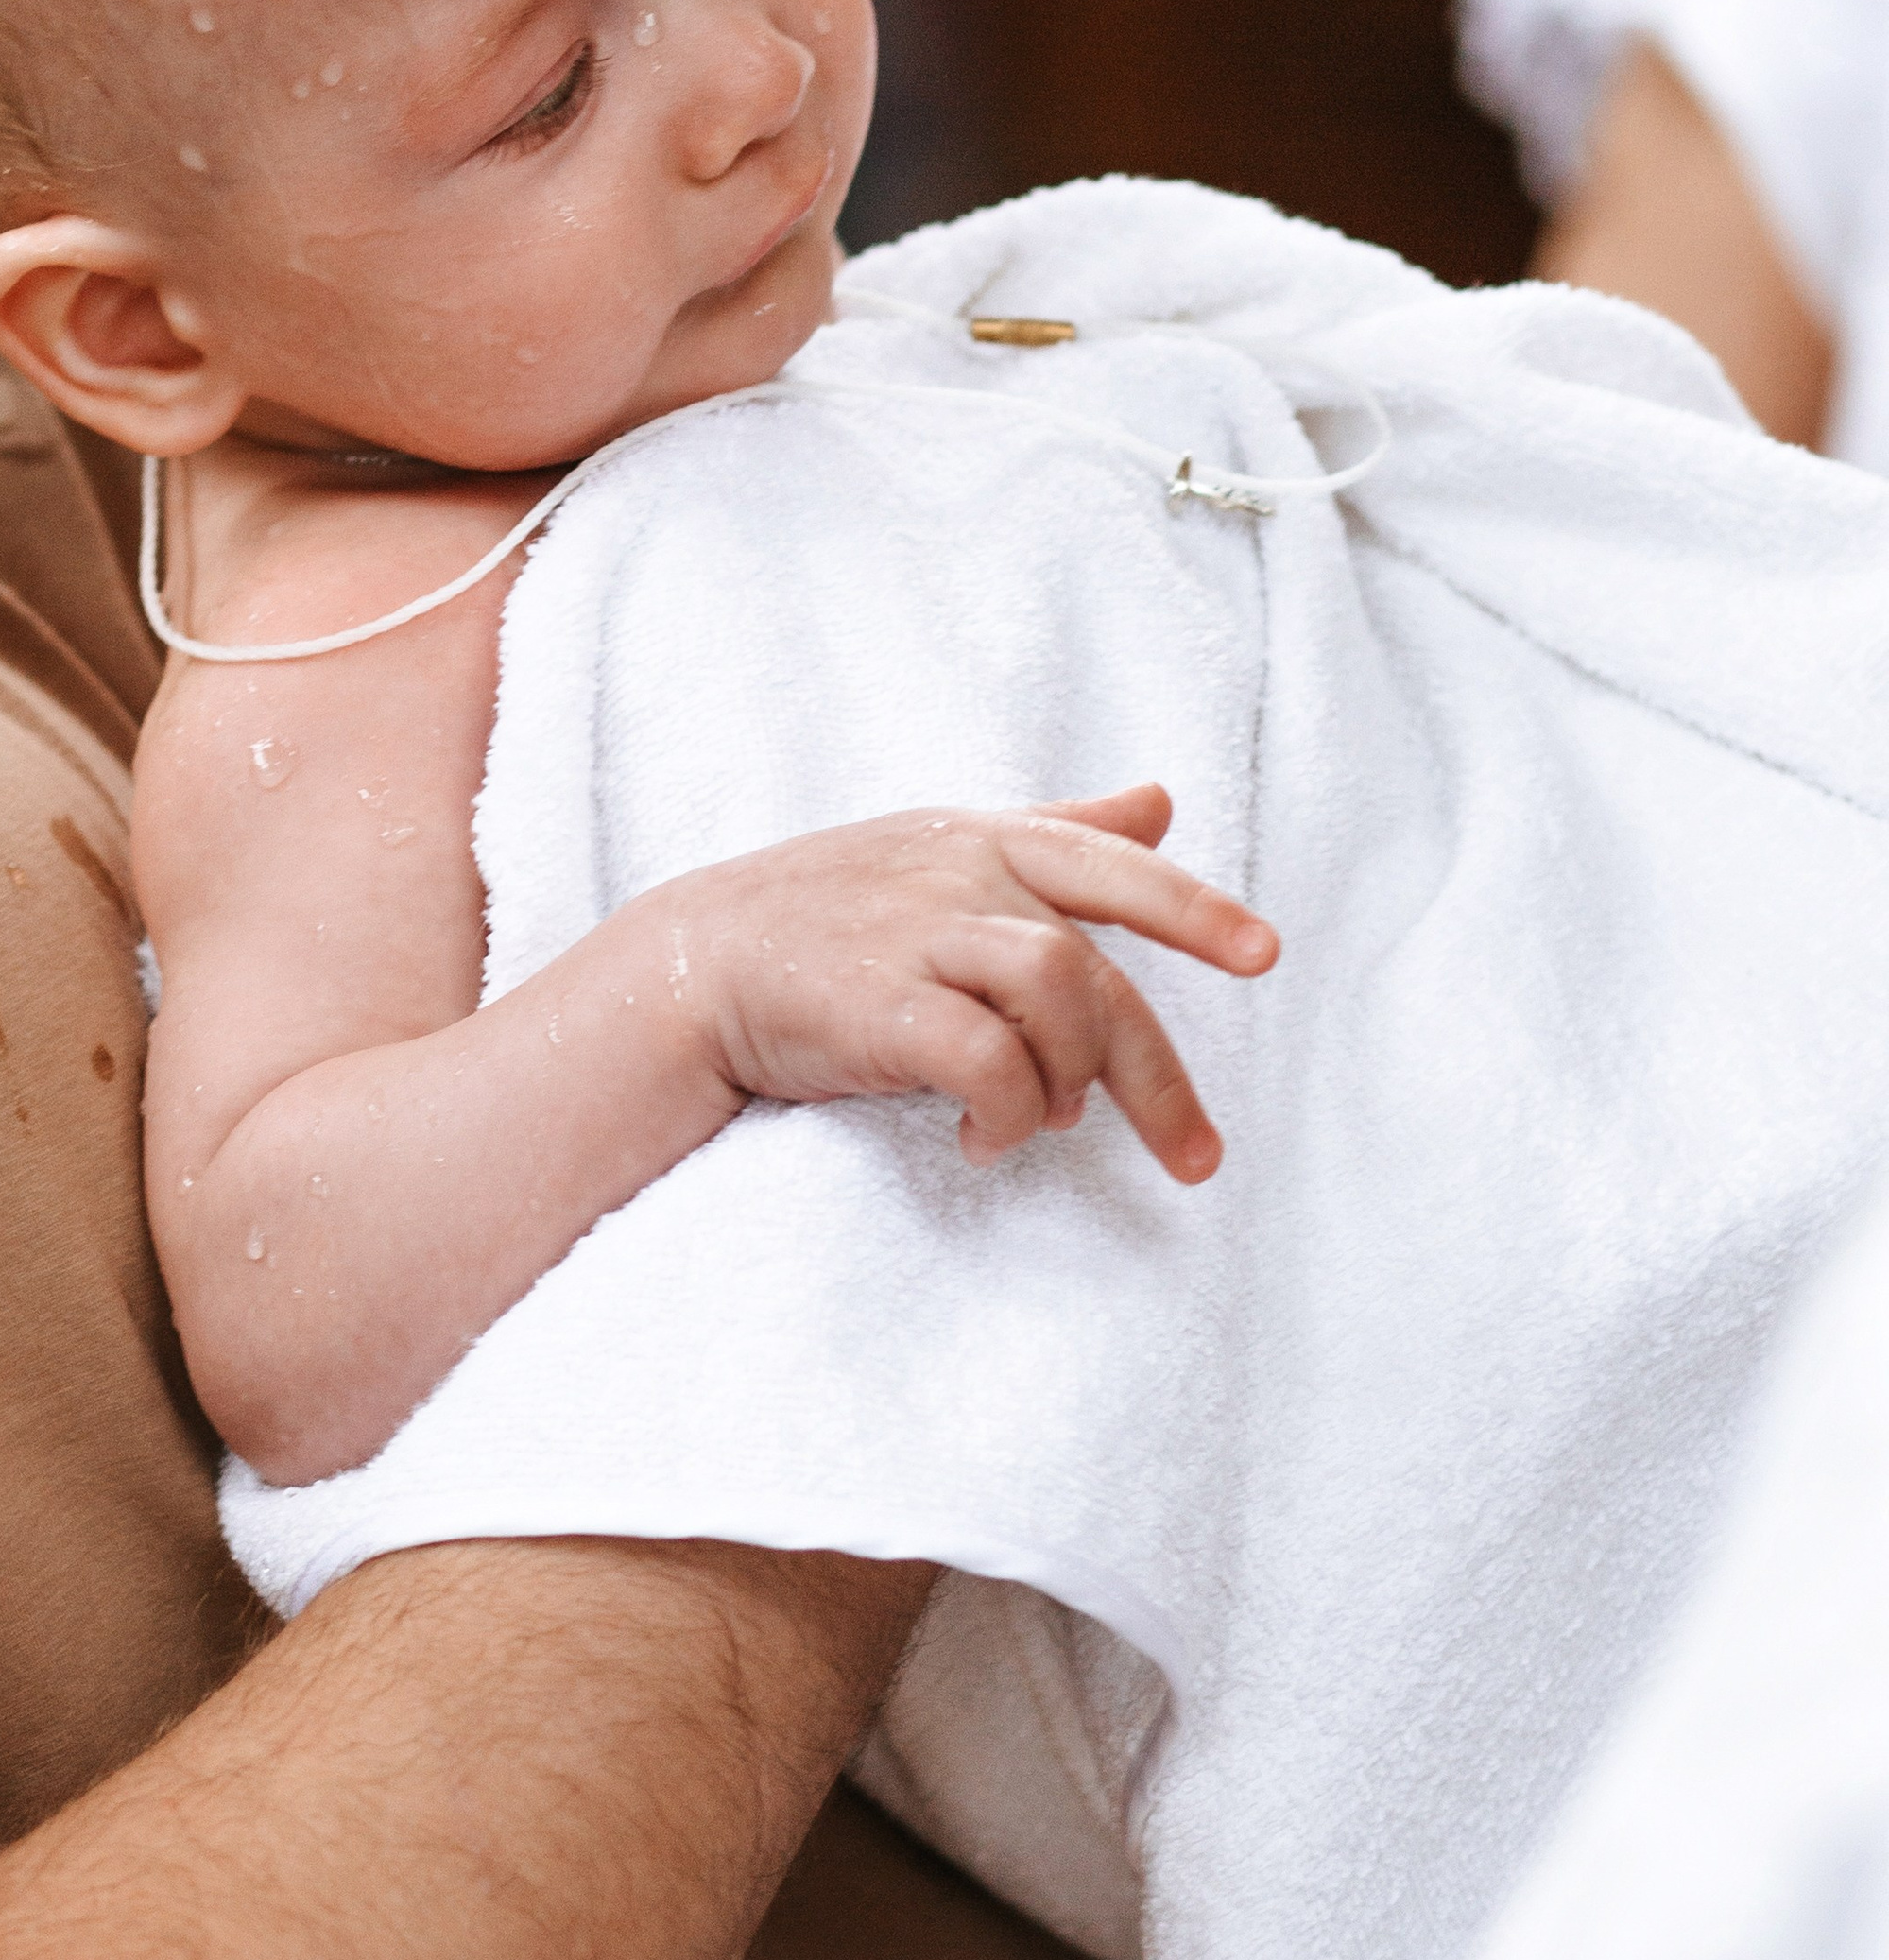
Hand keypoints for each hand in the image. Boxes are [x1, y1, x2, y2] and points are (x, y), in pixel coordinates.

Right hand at [654, 786, 1276, 1176]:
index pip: (1112, 865)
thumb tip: (1160, 801)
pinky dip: (1005, 1110)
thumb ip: (1058, 829)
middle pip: (1098, 970)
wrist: (695, 963)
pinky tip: (982, 1138)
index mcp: (989, 841)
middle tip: (1197, 1158)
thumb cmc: (829, 910)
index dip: (1194, 909)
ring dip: (1068, 1082)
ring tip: (1044, 1125)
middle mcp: (962, 878)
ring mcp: (918, 936)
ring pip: (1057, 995)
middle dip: (1158, 1076)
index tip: (1264, 956)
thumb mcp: (945, 846)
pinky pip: (985, 1058)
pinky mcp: (877, 1005)